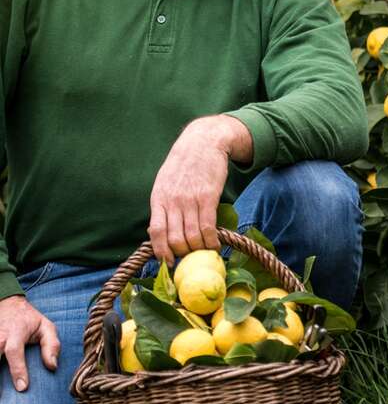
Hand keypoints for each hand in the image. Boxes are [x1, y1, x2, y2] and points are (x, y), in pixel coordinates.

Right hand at [0, 295, 59, 390]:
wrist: (8, 305)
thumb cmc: (30, 320)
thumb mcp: (46, 326)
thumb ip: (52, 345)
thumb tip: (53, 366)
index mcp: (16, 333)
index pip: (14, 352)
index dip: (18, 370)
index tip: (22, 387)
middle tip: (1, 400)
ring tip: (1, 399)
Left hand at [148, 115, 252, 265]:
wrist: (203, 141)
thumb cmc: (183, 163)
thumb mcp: (164, 182)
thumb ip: (161, 207)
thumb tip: (155, 234)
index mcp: (159, 198)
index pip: (156, 232)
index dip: (161, 252)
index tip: (168, 262)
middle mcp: (173, 201)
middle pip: (175, 239)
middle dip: (183, 254)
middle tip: (190, 256)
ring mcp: (190, 199)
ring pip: (192, 237)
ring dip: (199, 249)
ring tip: (204, 251)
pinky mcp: (208, 197)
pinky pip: (208, 227)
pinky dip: (212, 241)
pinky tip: (215, 244)